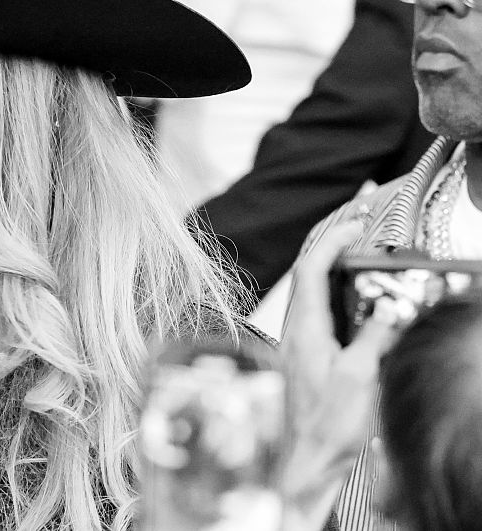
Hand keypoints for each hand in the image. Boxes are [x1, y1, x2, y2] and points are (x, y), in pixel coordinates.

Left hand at [281, 222, 400, 529]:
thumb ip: (375, 336)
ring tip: (358, 256)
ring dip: (332, 270)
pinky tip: (353, 301)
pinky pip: (317, 314)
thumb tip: (390, 306)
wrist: (306, 461)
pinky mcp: (306, 358)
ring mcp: (298, 344)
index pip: (310, 269)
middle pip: (306, 275)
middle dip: (330, 247)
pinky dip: (334, 296)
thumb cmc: (326, 426)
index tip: (354, 225)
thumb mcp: (359, 377)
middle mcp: (295, 332)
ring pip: (311, 294)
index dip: (331, 242)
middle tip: (358, 231)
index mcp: (304, 330)